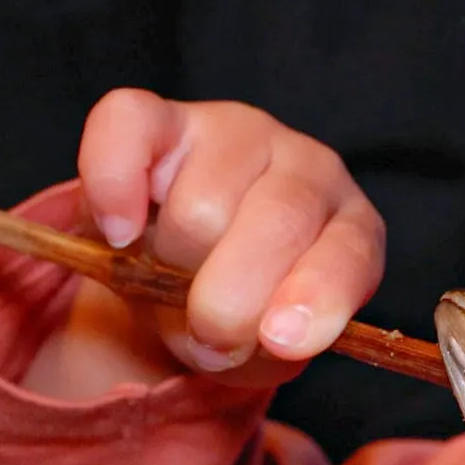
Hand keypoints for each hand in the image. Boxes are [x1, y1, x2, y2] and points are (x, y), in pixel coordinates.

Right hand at [23, 89, 384, 396]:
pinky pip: (126, 128)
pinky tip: (119, 232)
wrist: (174, 273)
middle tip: (207, 334)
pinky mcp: (159, 116)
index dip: (318, 296)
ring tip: (165, 279)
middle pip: (276, 225)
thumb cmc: (236, 306)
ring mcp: (235, 131)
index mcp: (350, 227)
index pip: (350, 252)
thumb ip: (257, 348)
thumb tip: (221, 340)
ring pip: (201, 205)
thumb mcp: (260, 347)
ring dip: (170, 264)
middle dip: (230, 300)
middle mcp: (305, 167)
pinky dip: (114, 186)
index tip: (281, 339)